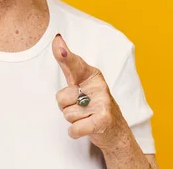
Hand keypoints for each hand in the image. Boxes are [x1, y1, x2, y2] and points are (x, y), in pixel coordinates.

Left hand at [52, 34, 129, 150]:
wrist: (115, 130)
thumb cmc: (93, 104)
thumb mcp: (82, 82)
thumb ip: (68, 64)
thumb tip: (57, 39)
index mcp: (92, 74)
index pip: (73, 64)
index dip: (64, 54)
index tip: (57, 41)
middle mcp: (98, 86)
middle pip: (61, 98)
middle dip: (66, 107)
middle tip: (80, 108)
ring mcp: (102, 102)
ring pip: (67, 115)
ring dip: (73, 120)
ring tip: (86, 117)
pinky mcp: (103, 120)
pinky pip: (74, 128)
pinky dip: (75, 132)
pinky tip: (86, 127)